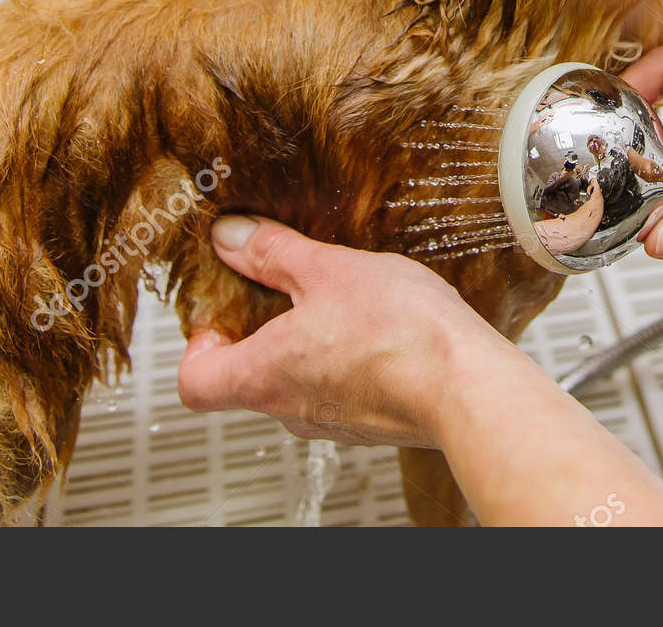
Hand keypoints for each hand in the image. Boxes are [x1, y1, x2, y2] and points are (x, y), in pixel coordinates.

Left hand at [177, 215, 515, 446]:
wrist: (469, 387)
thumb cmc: (400, 336)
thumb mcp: (328, 270)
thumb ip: (273, 253)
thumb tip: (231, 238)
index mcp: (263, 378)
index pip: (193, 382)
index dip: (198, 343)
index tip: (221, 307)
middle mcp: (291, 412)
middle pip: (246, 379)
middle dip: (259, 330)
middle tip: (284, 287)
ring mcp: (333, 424)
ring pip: (298, 383)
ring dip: (308, 343)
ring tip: (341, 300)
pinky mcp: (373, 422)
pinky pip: (342, 390)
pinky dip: (348, 358)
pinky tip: (380, 326)